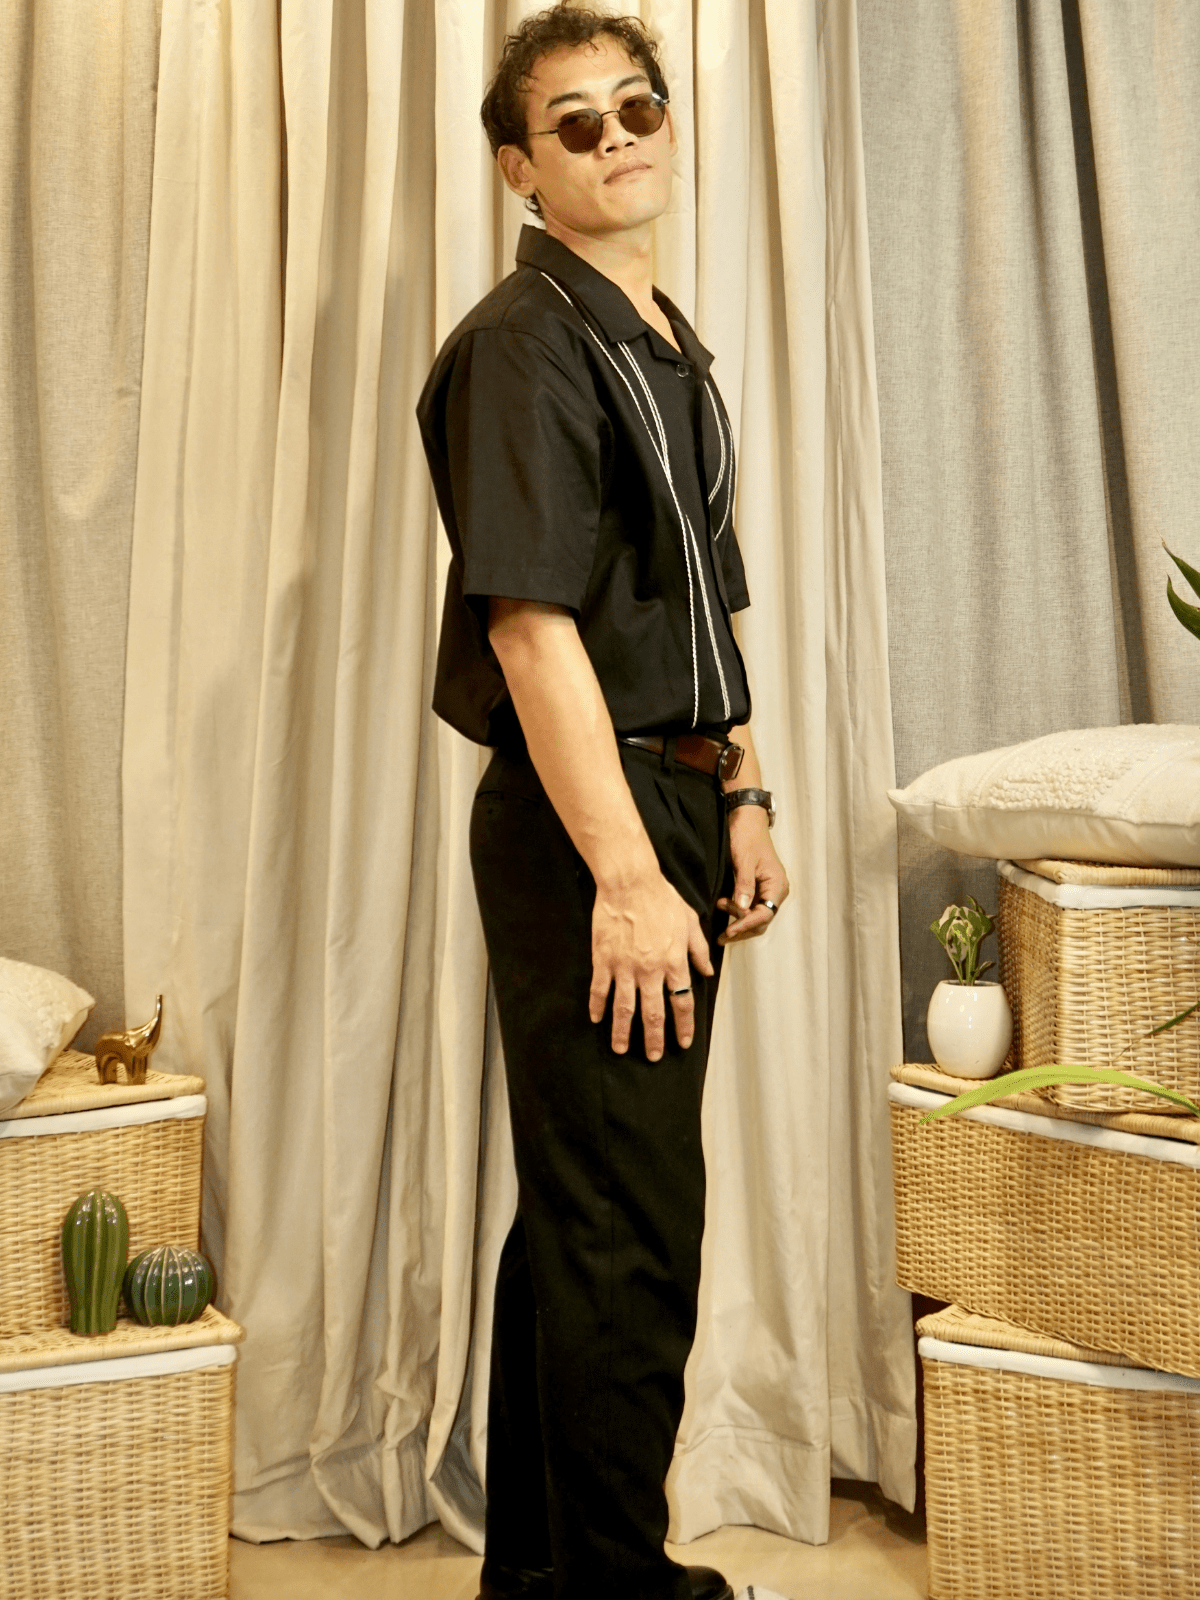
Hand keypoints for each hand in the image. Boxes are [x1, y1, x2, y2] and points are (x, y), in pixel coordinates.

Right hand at [590, 873, 714, 1060]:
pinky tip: (596, 1019)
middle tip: (654, 1057)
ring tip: (621, 1049)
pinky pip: (599, 989)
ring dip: (623, 1031)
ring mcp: (625, 967)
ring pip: (625, 1008)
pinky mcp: (604, 959)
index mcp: (675, 962)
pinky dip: (597, 1006)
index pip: (682, 1003)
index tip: (683, 1043)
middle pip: (654, 1013)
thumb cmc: (662, 898)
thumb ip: (699, 949)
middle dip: (654, 1039)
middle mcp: (651, 970)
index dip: (683, 1026)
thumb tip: (707, 972)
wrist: (630, 883)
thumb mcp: (690, 921)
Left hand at [717, 806, 788, 944]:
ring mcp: (768, 890)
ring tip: (720, 910)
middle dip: (742, 928)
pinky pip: (751, 907)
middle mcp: (776, 891)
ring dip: (738, 919)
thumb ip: (743, 885)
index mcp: (777, 885)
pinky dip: (738, 911)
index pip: (764, 915)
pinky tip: (724, 907)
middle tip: (721, 933)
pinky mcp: (759, 887)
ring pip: (756, 916)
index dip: (745, 925)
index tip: (728, 931)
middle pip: (761, 921)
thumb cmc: (746, 835)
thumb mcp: (743, 860)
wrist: (746, 817)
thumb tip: (742, 910)